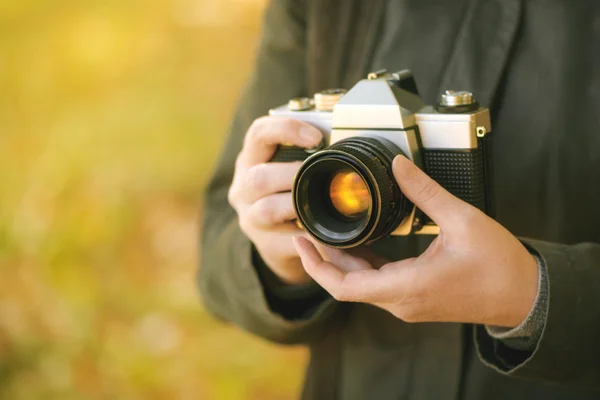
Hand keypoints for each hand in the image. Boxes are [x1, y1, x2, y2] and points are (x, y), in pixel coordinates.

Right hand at [228, 116, 321, 284]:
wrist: (283, 244)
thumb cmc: (293, 196)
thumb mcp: (290, 171)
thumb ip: (310, 155)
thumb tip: (348, 142)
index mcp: (251, 160)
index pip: (259, 133)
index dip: (286, 129)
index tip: (316, 138)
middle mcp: (244, 188)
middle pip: (258, 177)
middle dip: (294, 175)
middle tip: (323, 175)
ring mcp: (251, 219)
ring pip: (267, 210)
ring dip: (299, 205)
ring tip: (323, 204)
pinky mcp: (266, 246)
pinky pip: (287, 241)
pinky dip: (310, 236)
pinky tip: (327, 231)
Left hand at [294, 155, 538, 327]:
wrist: (523, 295)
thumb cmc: (498, 265)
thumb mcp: (462, 220)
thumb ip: (425, 191)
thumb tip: (398, 165)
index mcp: (407, 286)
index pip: (344, 286)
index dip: (316, 265)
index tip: (300, 240)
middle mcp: (401, 301)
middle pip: (346, 283)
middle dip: (324, 257)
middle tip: (308, 227)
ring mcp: (407, 302)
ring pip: (361, 284)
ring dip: (342, 261)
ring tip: (328, 231)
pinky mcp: (414, 298)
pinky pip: (378, 283)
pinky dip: (364, 264)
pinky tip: (359, 241)